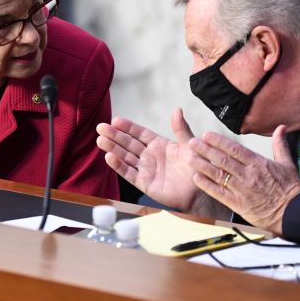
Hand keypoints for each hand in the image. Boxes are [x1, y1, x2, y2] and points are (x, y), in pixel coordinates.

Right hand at [97, 108, 216, 213]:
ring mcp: (145, 169)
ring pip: (125, 157)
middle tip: (101, 127)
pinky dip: (118, 166)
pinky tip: (109, 157)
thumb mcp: (189, 145)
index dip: (127, 127)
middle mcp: (149, 155)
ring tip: (100, 140)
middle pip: (128, 143)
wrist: (199, 191)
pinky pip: (129, 173)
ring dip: (112, 148)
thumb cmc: (197, 168)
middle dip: (114, 136)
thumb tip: (177, 109)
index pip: (139, 133)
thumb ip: (181, 129)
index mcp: (159, 144)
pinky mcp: (144, 183)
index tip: (115, 120)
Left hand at [188, 125, 299, 234]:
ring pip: (218, 175)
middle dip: (205, 150)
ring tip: (189, 157)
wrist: (294, 214)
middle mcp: (248, 175)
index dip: (219, 141)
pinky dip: (207, 185)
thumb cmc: (291, 190)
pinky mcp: (238, 204)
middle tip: (191, 142)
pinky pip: (219, 193)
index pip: (235, 149)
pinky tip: (196, 178)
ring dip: (202, 165)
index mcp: (259, 164)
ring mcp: (242, 190)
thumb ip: (280, 145)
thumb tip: (281, 127)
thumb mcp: (288, 164)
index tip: (206, 135)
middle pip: (223, 160)